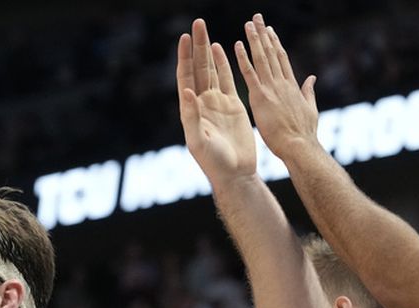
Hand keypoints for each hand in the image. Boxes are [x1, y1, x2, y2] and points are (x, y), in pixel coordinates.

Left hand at [176, 19, 255, 182]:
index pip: (185, 78)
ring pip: (211, 71)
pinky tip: (220, 49)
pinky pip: (227, 79)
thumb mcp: (198, 141)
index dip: (184, 58)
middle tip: (197, 23)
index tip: (184, 38)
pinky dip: (224, 64)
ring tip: (205, 31)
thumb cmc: (213, 162)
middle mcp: (201, 103)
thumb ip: (192, 117)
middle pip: (198, 69)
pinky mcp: (232, 105)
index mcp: (190, 110)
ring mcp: (216, 103)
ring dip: (207, 51)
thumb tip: (187, 93)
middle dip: (197, 46)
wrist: (235, 172)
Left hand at [234, 14, 319, 160]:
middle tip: (257, 17)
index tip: (270, 30)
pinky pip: (249, 74)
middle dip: (264, 34)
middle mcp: (282, 83)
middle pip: (271, 53)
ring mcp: (271, 88)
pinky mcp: (260, 98)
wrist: (299, 147)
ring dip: (254, 39)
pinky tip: (237, 44)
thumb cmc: (304, 134)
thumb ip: (308, 91)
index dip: (275, 43)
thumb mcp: (310, 109)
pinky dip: (243, 59)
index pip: (281, 59)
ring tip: (249, 23)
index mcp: (292, 86)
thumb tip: (312, 78)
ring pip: (261, 58)